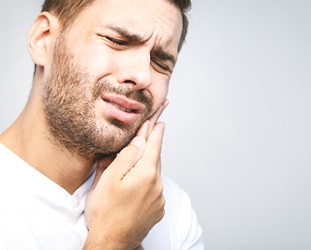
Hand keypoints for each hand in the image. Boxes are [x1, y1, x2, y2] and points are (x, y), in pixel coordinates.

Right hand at [84, 100, 167, 249]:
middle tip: (150, 132)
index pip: (154, 146)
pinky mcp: (157, 209)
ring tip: (139, 159)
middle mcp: (157, 185)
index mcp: (147, 174)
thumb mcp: (110, 178)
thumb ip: (127, 157)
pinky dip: (148, 181)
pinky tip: (137, 184)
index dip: (156, 132)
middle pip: (156, 159)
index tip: (160, 121)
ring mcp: (159, 199)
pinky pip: (155, 188)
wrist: (112, 242)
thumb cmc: (106, 211)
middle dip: (152, 146)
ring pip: (155, 174)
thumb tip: (140, 141)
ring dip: (149, 164)